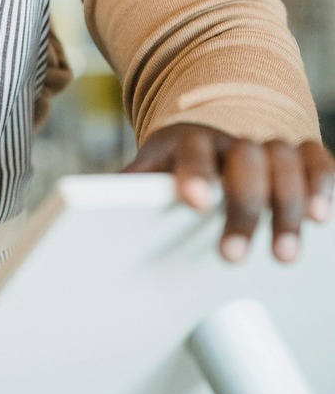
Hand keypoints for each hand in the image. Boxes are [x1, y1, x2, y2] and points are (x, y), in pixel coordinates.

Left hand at [125, 123, 333, 262]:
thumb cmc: (180, 166)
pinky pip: (316, 159)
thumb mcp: (151, 172)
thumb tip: (82, 216)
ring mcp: (267, 145)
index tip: (194, 201)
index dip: (194, 173)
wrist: (216, 136)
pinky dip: (321, 184)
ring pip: (283, 159)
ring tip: (282, 253)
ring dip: (285, 205)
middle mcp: (232, 140)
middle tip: (232, 256)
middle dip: (242, 206)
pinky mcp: (301, 155)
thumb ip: (127, 190)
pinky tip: (319, 217)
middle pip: (244, 158)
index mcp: (190, 141)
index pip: (192, 150)